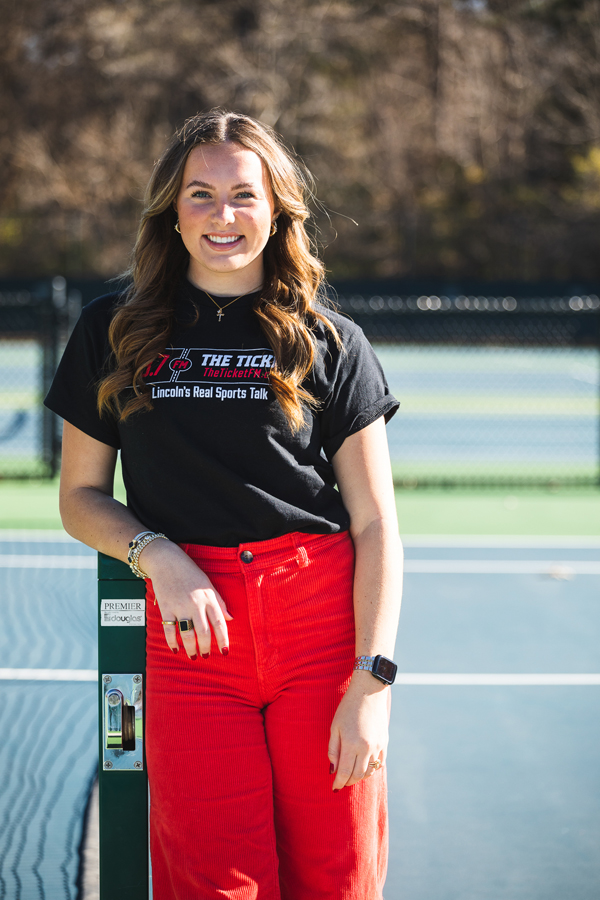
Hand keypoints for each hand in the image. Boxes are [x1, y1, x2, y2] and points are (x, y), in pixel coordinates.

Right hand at [140, 539, 232, 659]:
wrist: (167, 561)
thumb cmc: (189, 572)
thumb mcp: (208, 585)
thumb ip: (219, 602)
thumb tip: (230, 617)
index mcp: (209, 598)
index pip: (219, 622)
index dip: (223, 638)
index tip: (224, 651)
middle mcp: (196, 604)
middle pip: (203, 632)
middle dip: (205, 648)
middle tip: (206, 656)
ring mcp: (180, 607)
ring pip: (187, 634)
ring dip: (190, 648)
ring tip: (193, 655)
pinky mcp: (166, 608)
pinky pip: (169, 630)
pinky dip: (172, 642)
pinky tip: (175, 648)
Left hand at [328, 671, 389, 790]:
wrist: (368, 692)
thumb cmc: (347, 708)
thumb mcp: (335, 727)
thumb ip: (333, 749)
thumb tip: (333, 769)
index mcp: (351, 743)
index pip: (345, 772)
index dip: (339, 782)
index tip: (334, 787)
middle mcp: (366, 748)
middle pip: (358, 774)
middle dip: (348, 781)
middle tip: (341, 782)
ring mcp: (378, 746)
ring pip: (370, 771)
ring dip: (360, 777)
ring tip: (351, 776)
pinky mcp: (385, 742)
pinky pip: (380, 763)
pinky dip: (372, 769)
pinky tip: (365, 768)